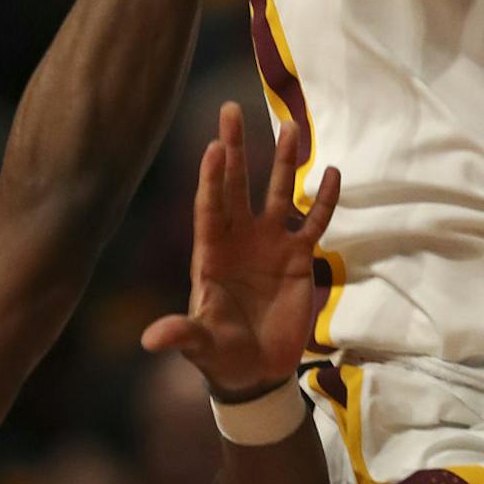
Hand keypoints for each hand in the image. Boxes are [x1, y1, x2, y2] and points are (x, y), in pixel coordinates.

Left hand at [141, 103, 340, 397]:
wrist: (257, 373)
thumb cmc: (220, 355)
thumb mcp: (200, 344)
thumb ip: (181, 334)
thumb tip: (150, 340)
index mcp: (211, 252)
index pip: (209, 206)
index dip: (211, 178)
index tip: (213, 146)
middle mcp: (240, 238)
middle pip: (237, 184)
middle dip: (235, 148)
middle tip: (231, 110)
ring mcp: (271, 243)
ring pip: (279, 192)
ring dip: (285, 161)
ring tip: (292, 126)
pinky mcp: (299, 257)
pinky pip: (315, 222)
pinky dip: (324, 200)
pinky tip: (333, 172)